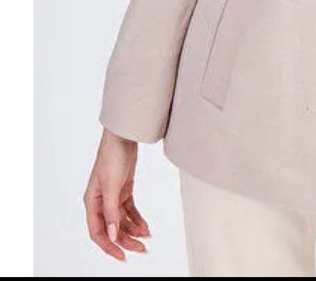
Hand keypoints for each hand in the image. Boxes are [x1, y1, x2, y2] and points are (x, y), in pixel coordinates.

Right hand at [83, 128, 150, 260]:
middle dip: (126, 240)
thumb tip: (112, 235)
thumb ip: (112, 211)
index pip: (98, 232)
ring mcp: (113, 196)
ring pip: (122, 221)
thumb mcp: (111, 185)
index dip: (109, 246)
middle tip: (141, 249)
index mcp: (92, 202)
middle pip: (112, 229)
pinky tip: (145, 226)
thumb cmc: (112, 156)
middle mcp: (101, 202)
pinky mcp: (124, 190)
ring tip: (146, 238)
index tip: (123, 256)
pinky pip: (130, 211)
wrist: (124, 136)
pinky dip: (137, 219)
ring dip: (133, 231)